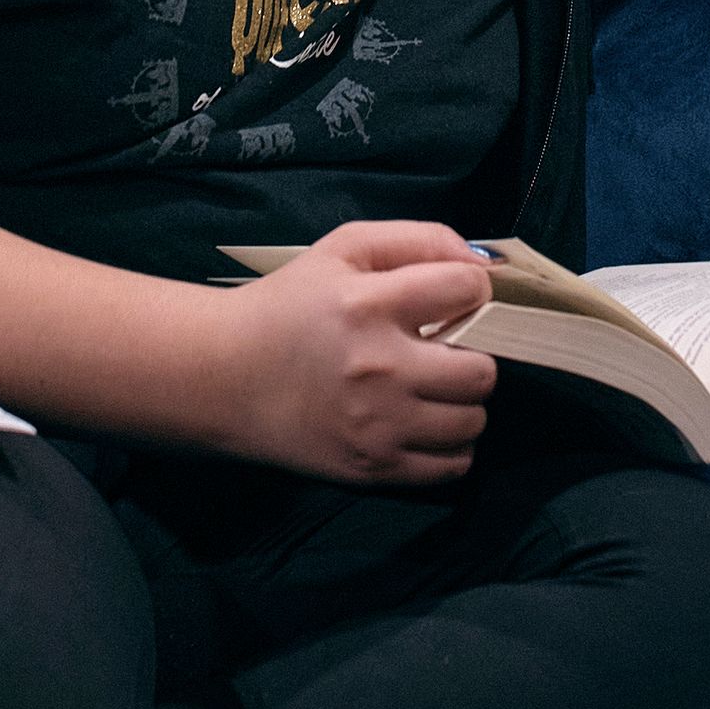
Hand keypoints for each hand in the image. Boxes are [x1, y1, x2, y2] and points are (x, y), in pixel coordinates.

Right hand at [211, 220, 497, 483]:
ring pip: (472, 421)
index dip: (469, 290)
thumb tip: (484, 264)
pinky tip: (423, 423)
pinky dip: (450, 446)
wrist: (224, 379)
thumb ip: (418, 240)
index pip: (466, 291)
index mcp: (367, 304)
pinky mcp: (372, 467)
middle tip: (444, 351)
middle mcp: (378, 368)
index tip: (452, 299)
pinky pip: (453, 465)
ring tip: (432, 389)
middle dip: (473, 355)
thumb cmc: (288, 307)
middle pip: (482, 371)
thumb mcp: (342, 249)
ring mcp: (377, 425)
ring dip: (461, 403)